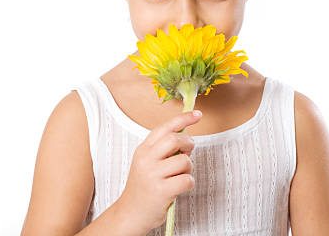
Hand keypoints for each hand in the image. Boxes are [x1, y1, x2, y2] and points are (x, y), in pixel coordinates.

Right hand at [116, 110, 201, 232]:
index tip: (197, 114)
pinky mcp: (161, 190)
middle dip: (188, 144)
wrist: (130, 213)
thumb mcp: (146, 163)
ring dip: (188, 169)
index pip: (165, 127)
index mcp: (143, 150)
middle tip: (187, 153)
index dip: (183, 119)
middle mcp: (146, 159)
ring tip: (179, 176)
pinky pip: (187, 180)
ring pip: (184, 161)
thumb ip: (162, 150)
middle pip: (175, 139)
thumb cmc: (144, 187)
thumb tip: (186, 138)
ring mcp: (153, 175)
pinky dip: (188, 184)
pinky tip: (179, 188)